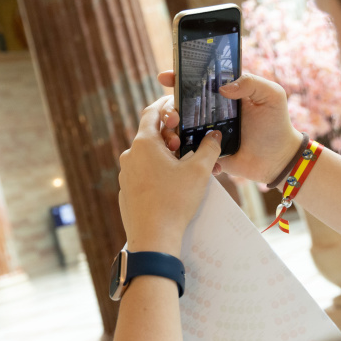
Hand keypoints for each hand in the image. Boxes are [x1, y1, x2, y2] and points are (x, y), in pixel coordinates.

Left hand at [119, 96, 221, 256]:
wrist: (153, 238)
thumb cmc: (175, 201)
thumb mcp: (199, 171)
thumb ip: (209, 148)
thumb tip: (214, 135)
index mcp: (143, 144)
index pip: (152, 113)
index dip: (165, 104)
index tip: (176, 102)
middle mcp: (130, 156)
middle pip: (151, 135)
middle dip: (171, 135)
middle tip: (189, 142)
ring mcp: (126, 175)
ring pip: (148, 156)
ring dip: (166, 155)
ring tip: (187, 166)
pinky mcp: (127, 191)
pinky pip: (144, 174)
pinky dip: (158, 172)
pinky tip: (174, 184)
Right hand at [157, 71, 302, 184]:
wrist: (277, 160)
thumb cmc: (276, 125)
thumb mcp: (271, 96)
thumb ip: (252, 83)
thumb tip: (223, 87)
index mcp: (221, 95)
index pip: (195, 82)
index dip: (178, 78)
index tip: (165, 77)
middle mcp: (208, 112)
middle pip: (177, 105)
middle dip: (167, 109)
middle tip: (172, 117)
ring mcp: (204, 133)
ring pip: (176, 129)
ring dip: (169, 132)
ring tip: (175, 140)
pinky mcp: (204, 152)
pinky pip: (185, 151)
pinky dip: (181, 151)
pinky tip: (183, 153)